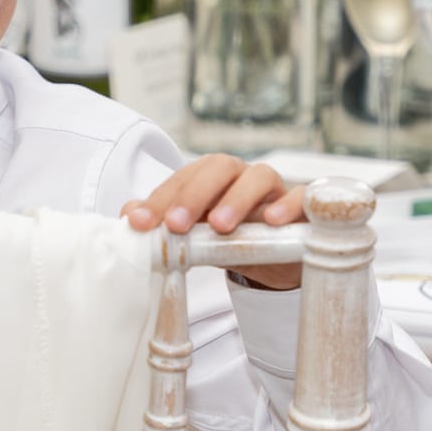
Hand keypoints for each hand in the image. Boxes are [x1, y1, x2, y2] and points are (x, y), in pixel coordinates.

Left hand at [122, 153, 304, 289]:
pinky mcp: (304, 208)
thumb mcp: (198, 236)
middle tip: (177, 225)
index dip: (161, 198)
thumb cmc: (235, 240)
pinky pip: (301, 197)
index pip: (184, 177)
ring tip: (221, 226)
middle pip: (219, 167)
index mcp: (213, 179)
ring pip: (259, 176)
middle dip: (194, 194)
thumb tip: (127, 215)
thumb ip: (167, 224)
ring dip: (236, 199)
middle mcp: (243, 177)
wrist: (278, 263)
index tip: (140, 222)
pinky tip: (271, 222)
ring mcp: (275, 190)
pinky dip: (287, 205)